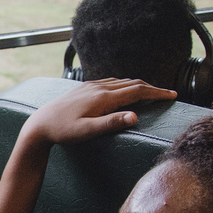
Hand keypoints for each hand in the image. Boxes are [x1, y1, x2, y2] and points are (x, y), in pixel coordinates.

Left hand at [21, 78, 176, 148]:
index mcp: (103, 97)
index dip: (157, 92)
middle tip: (168, 94)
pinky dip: (124, 85)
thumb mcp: (87, 131)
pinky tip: (125, 90)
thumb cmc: (62, 131)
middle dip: (152, 88)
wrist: (39, 124)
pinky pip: (110, 82)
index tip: (173, 95)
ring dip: (139, 85)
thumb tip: (134, 116)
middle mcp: (99, 87)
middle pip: (132, 83)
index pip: (137, 91)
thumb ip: (111, 123)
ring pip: (121, 81)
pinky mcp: (84, 88)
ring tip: (151, 92)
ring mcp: (91, 86)